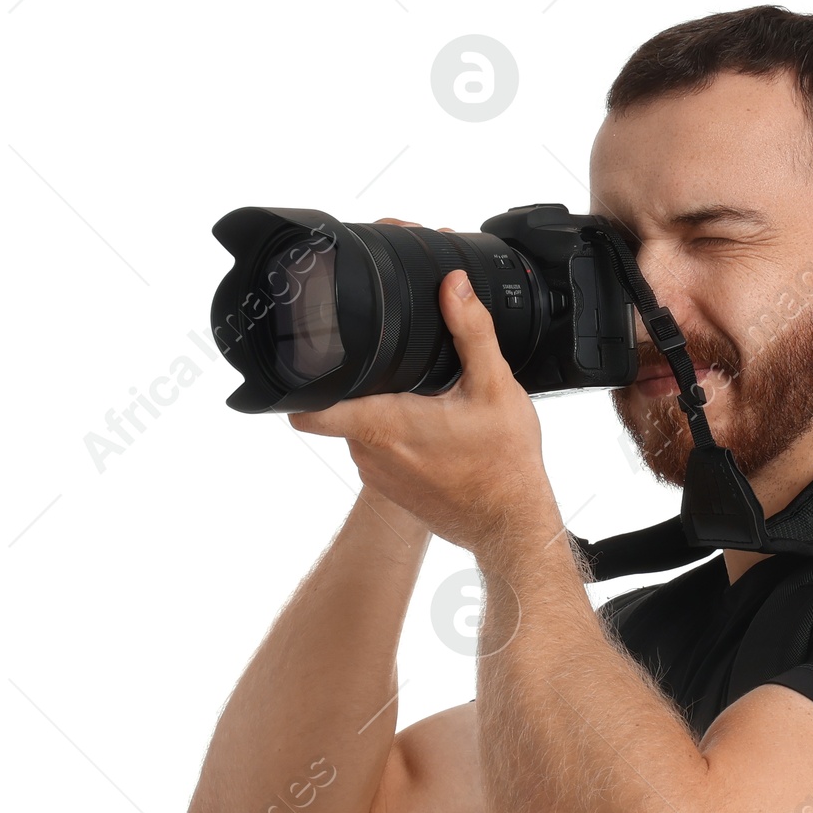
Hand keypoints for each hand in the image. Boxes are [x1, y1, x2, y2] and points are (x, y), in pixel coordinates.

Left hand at [288, 258, 559, 560]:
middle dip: (366, 384)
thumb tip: (453, 285)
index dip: (300, 381)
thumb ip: (471, 330)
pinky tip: (434, 436)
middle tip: (405, 375)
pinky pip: (379, 452)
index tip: (308, 362)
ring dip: (384, 412)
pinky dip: (398, 439)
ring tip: (427, 408)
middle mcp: (370, 452)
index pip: (309, 407)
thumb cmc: (504, 467)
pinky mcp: (391, 490)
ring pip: (361, 427)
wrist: (512, 527)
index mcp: (384, 422)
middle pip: (343, 404)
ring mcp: (377, 475)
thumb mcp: (495, 387)